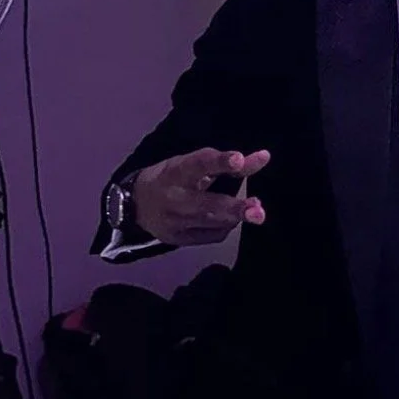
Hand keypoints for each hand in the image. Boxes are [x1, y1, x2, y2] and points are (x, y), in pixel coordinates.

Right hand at [131, 147, 269, 245]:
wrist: (135, 206)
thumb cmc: (170, 178)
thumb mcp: (193, 163)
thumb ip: (228, 163)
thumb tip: (263, 158)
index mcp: (176, 172)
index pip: (198, 164)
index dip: (219, 162)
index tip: (239, 159)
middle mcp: (174, 198)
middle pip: (206, 204)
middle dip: (234, 208)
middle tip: (258, 209)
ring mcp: (175, 223)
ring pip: (210, 223)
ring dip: (235, 217)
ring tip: (256, 212)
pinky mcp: (179, 240)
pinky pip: (211, 235)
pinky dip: (226, 225)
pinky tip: (230, 219)